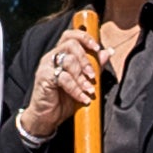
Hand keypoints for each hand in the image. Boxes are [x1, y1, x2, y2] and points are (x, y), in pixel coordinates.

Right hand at [20, 28, 100, 143]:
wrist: (47, 117)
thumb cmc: (62, 98)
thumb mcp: (84, 80)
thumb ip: (95, 65)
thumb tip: (108, 51)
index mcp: (61, 54)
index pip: (70, 35)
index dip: (85, 37)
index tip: (97, 47)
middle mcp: (52, 57)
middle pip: (71, 44)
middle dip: (86, 59)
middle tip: (92, 75)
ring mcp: (46, 67)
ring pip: (68, 60)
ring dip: (82, 77)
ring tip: (88, 89)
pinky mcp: (44, 78)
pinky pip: (64, 78)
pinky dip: (76, 88)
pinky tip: (82, 97)